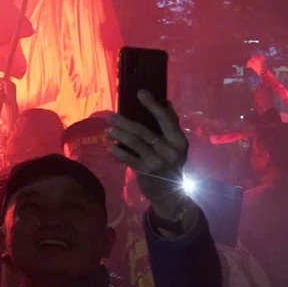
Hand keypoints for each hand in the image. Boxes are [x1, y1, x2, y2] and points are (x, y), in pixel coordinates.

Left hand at [109, 91, 192, 227]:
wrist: (170, 194)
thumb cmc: (170, 163)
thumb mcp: (175, 146)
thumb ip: (170, 125)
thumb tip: (165, 101)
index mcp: (179, 141)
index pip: (166, 119)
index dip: (152, 105)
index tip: (140, 92)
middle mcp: (170, 151)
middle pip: (144, 130)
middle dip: (125, 121)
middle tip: (111, 115)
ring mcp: (158, 162)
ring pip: (134, 142)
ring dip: (118, 134)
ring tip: (108, 129)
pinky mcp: (146, 172)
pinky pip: (127, 158)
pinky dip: (117, 151)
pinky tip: (109, 145)